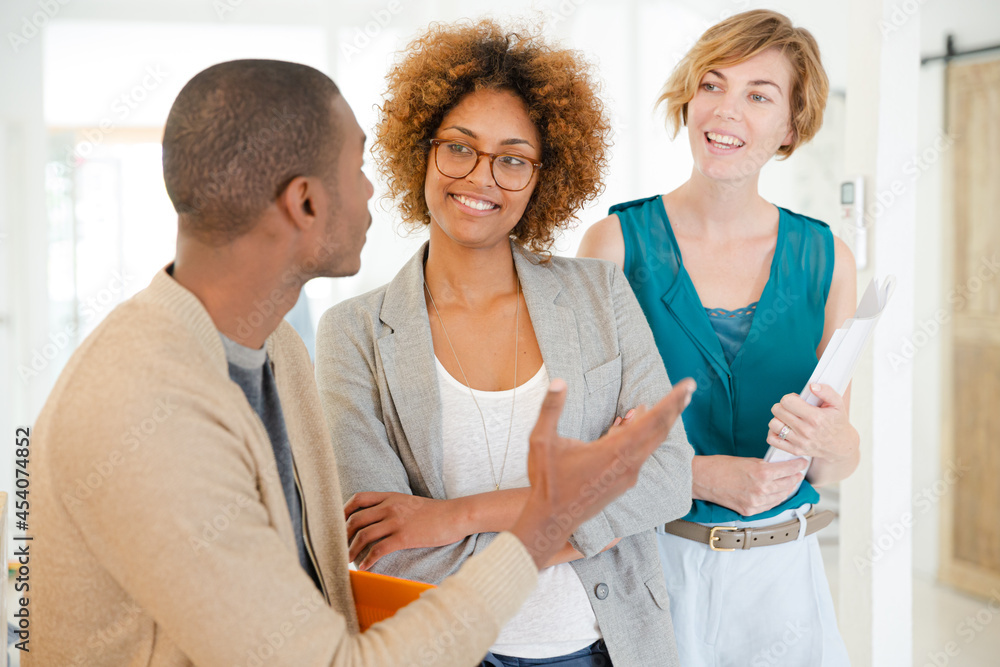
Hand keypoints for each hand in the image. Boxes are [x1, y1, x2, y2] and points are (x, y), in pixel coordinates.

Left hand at [344, 492, 464, 569]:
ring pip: (363, 535)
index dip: (343, 512)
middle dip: (343, 535)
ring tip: (347, 561)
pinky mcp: (405, 537)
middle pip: (356, 519)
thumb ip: (392, 506)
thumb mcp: (409, 502)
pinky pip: (379, 549)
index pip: (358, 498)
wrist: (455, 515)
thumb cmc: (434, 512)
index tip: (338, 525)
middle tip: (339, 547)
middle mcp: (390, 506)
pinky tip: (364, 568)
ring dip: (351, 550)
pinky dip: (368, 560)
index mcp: (390, 496)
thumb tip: (376, 519)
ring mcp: (397, 521)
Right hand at [510, 377, 694, 568]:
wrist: (551, 521)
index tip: (688, 385)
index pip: (652, 421)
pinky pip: (640, 454)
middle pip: (660, 431)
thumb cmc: (546, 482)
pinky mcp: (623, 483)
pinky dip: (644, 436)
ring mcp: (628, 476)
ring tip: (662, 404)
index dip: (672, 401)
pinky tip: (633, 426)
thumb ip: (551, 408)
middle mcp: (628, 464)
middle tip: (689, 389)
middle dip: (675, 408)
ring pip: (651, 444)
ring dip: (659, 422)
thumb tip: (559, 381)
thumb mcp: (542, 440)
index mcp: (614, 451)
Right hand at [692, 455, 807, 515]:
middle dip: (794, 478)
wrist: (702, 480)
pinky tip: (778, 494)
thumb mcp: (746, 460)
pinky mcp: (749, 511)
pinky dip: (775, 499)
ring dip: (787, 490)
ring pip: (780, 497)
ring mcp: (756, 502)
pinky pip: (769, 506)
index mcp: (761, 473)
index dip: (798, 465)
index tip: (802, 462)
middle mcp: (762, 490)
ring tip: (791, 483)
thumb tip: (777, 467)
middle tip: (798, 473)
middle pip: (787, 484)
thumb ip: (764, 465)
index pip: (788, 470)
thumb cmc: (720, 466)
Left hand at [766, 384, 858, 465]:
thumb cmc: (837, 423)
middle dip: (782, 406)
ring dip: (778, 419)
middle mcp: (806, 431)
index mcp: (816, 417)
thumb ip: (827, 391)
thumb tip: (812, 386)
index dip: (790, 398)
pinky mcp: (794, 450)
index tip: (796, 401)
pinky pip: (772, 440)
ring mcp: (799, 442)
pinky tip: (783, 428)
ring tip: (788, 418)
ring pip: (773, 424)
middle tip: (792, 409)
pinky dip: (774, 432)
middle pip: (778, 411)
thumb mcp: (838, 404)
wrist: (840, 446)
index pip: (787, 401)